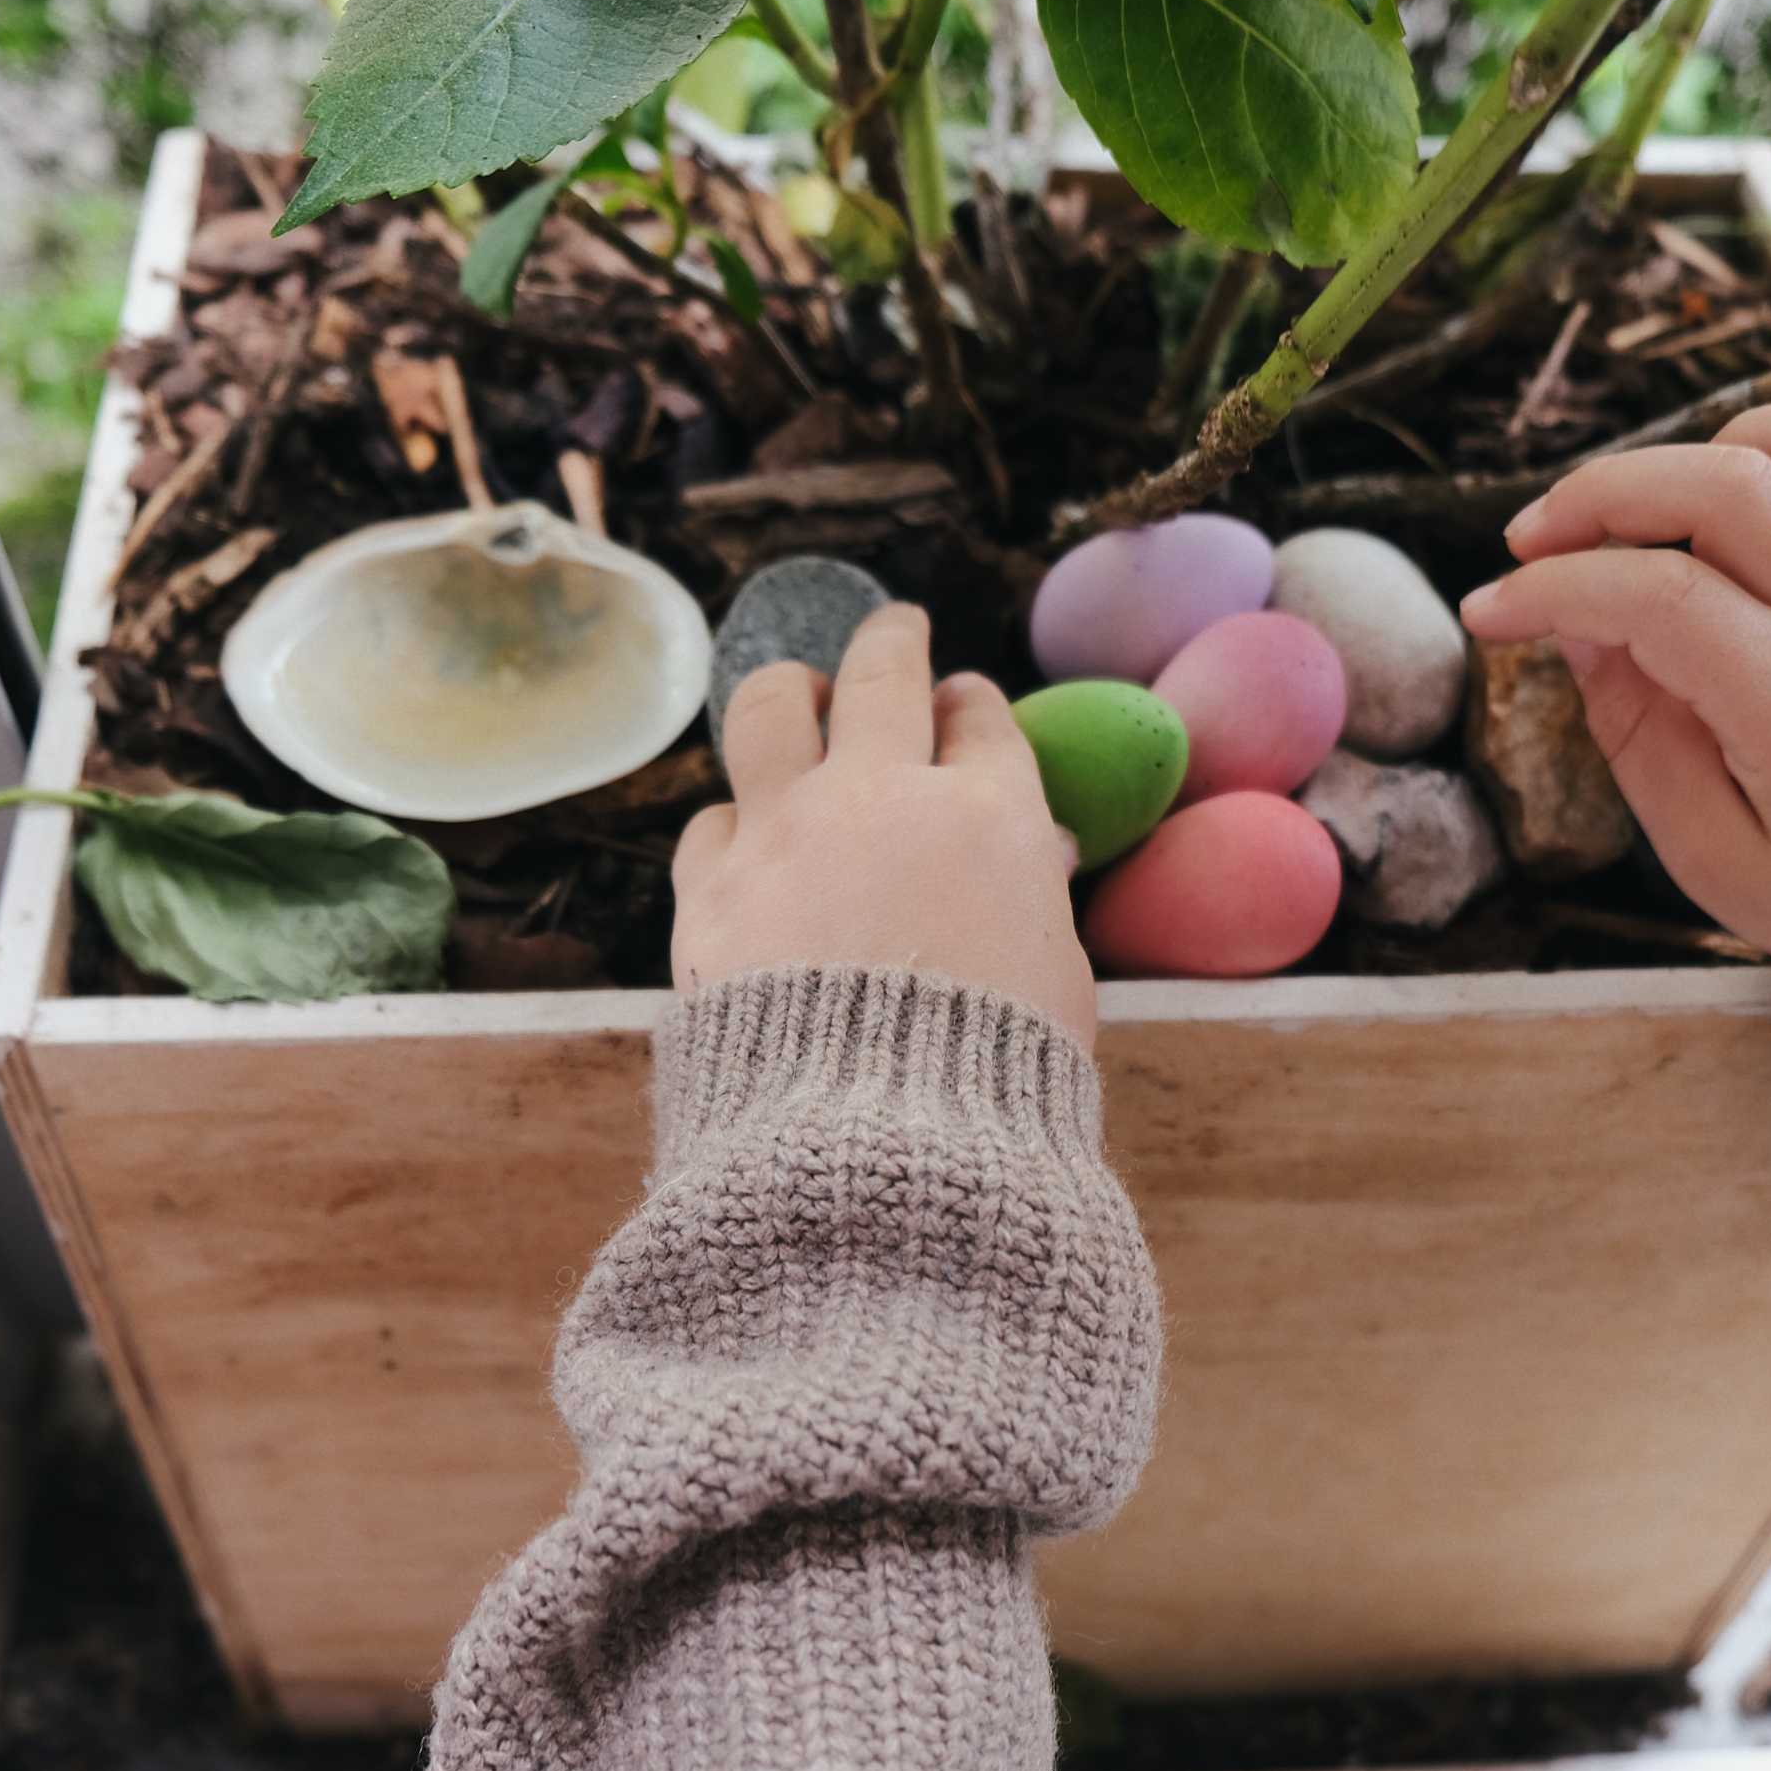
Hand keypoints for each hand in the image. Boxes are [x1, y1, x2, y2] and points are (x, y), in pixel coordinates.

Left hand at [673, 605, 1097, 1046]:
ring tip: (796, 691)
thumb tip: (1032, 853)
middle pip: (881, 674)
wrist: (875, 1142)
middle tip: (897, 628)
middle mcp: (882, 797)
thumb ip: (1034, 901)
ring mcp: (786, 833)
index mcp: (988, 816)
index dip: (972, 707)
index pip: (979, 722)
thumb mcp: (1060, 983)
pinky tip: (744, 833)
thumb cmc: (998, 1077)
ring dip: (788, 688)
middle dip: (893, 639)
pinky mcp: (711, 889)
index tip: (964, 703)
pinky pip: (711, 821)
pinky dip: (734, 821)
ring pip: (768, 707)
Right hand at [1461, 400, 1770, 971]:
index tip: (1490, 609)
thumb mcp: (1715, 856)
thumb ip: (1639, 736)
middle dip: (1598, 495)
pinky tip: (1744, 491)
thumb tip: (1576, 627)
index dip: (1549, 587)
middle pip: (1723, 489)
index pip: (1654, 596)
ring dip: (1703, 457)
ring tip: (1644, 509)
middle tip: (1532, 539)